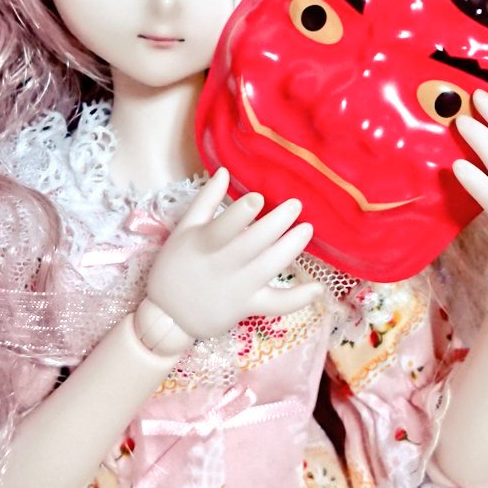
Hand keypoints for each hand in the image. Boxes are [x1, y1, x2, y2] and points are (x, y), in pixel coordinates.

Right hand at [144, 167, 319, 338]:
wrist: (168, 316)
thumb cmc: (175, 266)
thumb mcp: (184, 229)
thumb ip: (206, 200)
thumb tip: (224, 171)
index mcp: (203, 244)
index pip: (223, 228)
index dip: (241, 213)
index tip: (258, 197)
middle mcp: (222, 266)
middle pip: (253, 244)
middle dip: (277, 223)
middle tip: (296, 204)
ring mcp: (238, 288)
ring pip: (269, 268)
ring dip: (291, 248)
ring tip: (307, 229)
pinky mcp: (248, 307)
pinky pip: (276, 304)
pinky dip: (299, 299)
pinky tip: (319, 288)